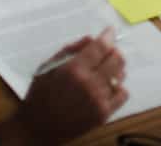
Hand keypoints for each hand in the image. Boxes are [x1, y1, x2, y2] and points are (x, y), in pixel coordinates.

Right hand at [0, 28, 127, 145]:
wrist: (37, 129)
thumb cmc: (40, 95)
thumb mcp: (49, 66)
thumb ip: (71, 49)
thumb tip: (92, 38)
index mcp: (74, 70)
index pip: (102, 46)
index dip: (108, 35)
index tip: (110, 31)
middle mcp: (89, 84)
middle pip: (117, 58)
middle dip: (113, 51)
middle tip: (106, 52)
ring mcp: (98, 100)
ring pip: (121, 75)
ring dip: (115, 68)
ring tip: (103, 70)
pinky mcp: (103, 115)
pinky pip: (123, 94)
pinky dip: (118, 87)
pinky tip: (107, 87)